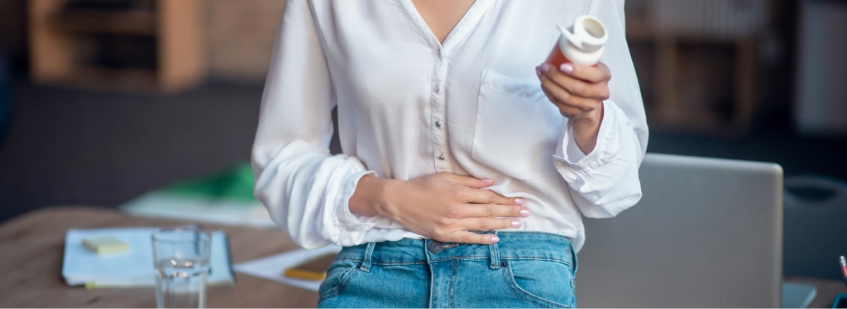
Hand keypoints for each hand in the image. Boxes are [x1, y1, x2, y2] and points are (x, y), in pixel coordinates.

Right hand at [349, 172, 529, 243]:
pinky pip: (468, 237)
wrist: (399, 201)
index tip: (519, 201)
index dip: (506, 199)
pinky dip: (482, 239)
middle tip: (526, 213)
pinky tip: (496, 238)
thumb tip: (490, 182)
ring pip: (482, 223)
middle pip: (490, 210)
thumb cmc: (421, 186)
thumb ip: (469, 181)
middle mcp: (458, 208)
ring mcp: (452, 223)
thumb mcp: (445, 177)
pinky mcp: (445, 234)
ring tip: (518, 224)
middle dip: (510, 212)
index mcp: (459, 192)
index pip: (488, 197)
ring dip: (502, 224)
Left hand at [536, 62, 611, 153]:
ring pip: (566, 97)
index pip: (594, 75)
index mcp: (604, 76)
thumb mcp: (590, 64)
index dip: (578, 71)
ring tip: (540, 73)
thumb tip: (563, 41)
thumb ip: (582, 56)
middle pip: (577, 88)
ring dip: (549, 84)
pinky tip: (543, 84)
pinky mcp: (577, 113)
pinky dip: (549, 93)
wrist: (589, 98)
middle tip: (544, 66)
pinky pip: (559, 104)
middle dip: (557, 77)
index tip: (562, 65)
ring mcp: (589, 105)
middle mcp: (600, 92)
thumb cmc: (586, 76)